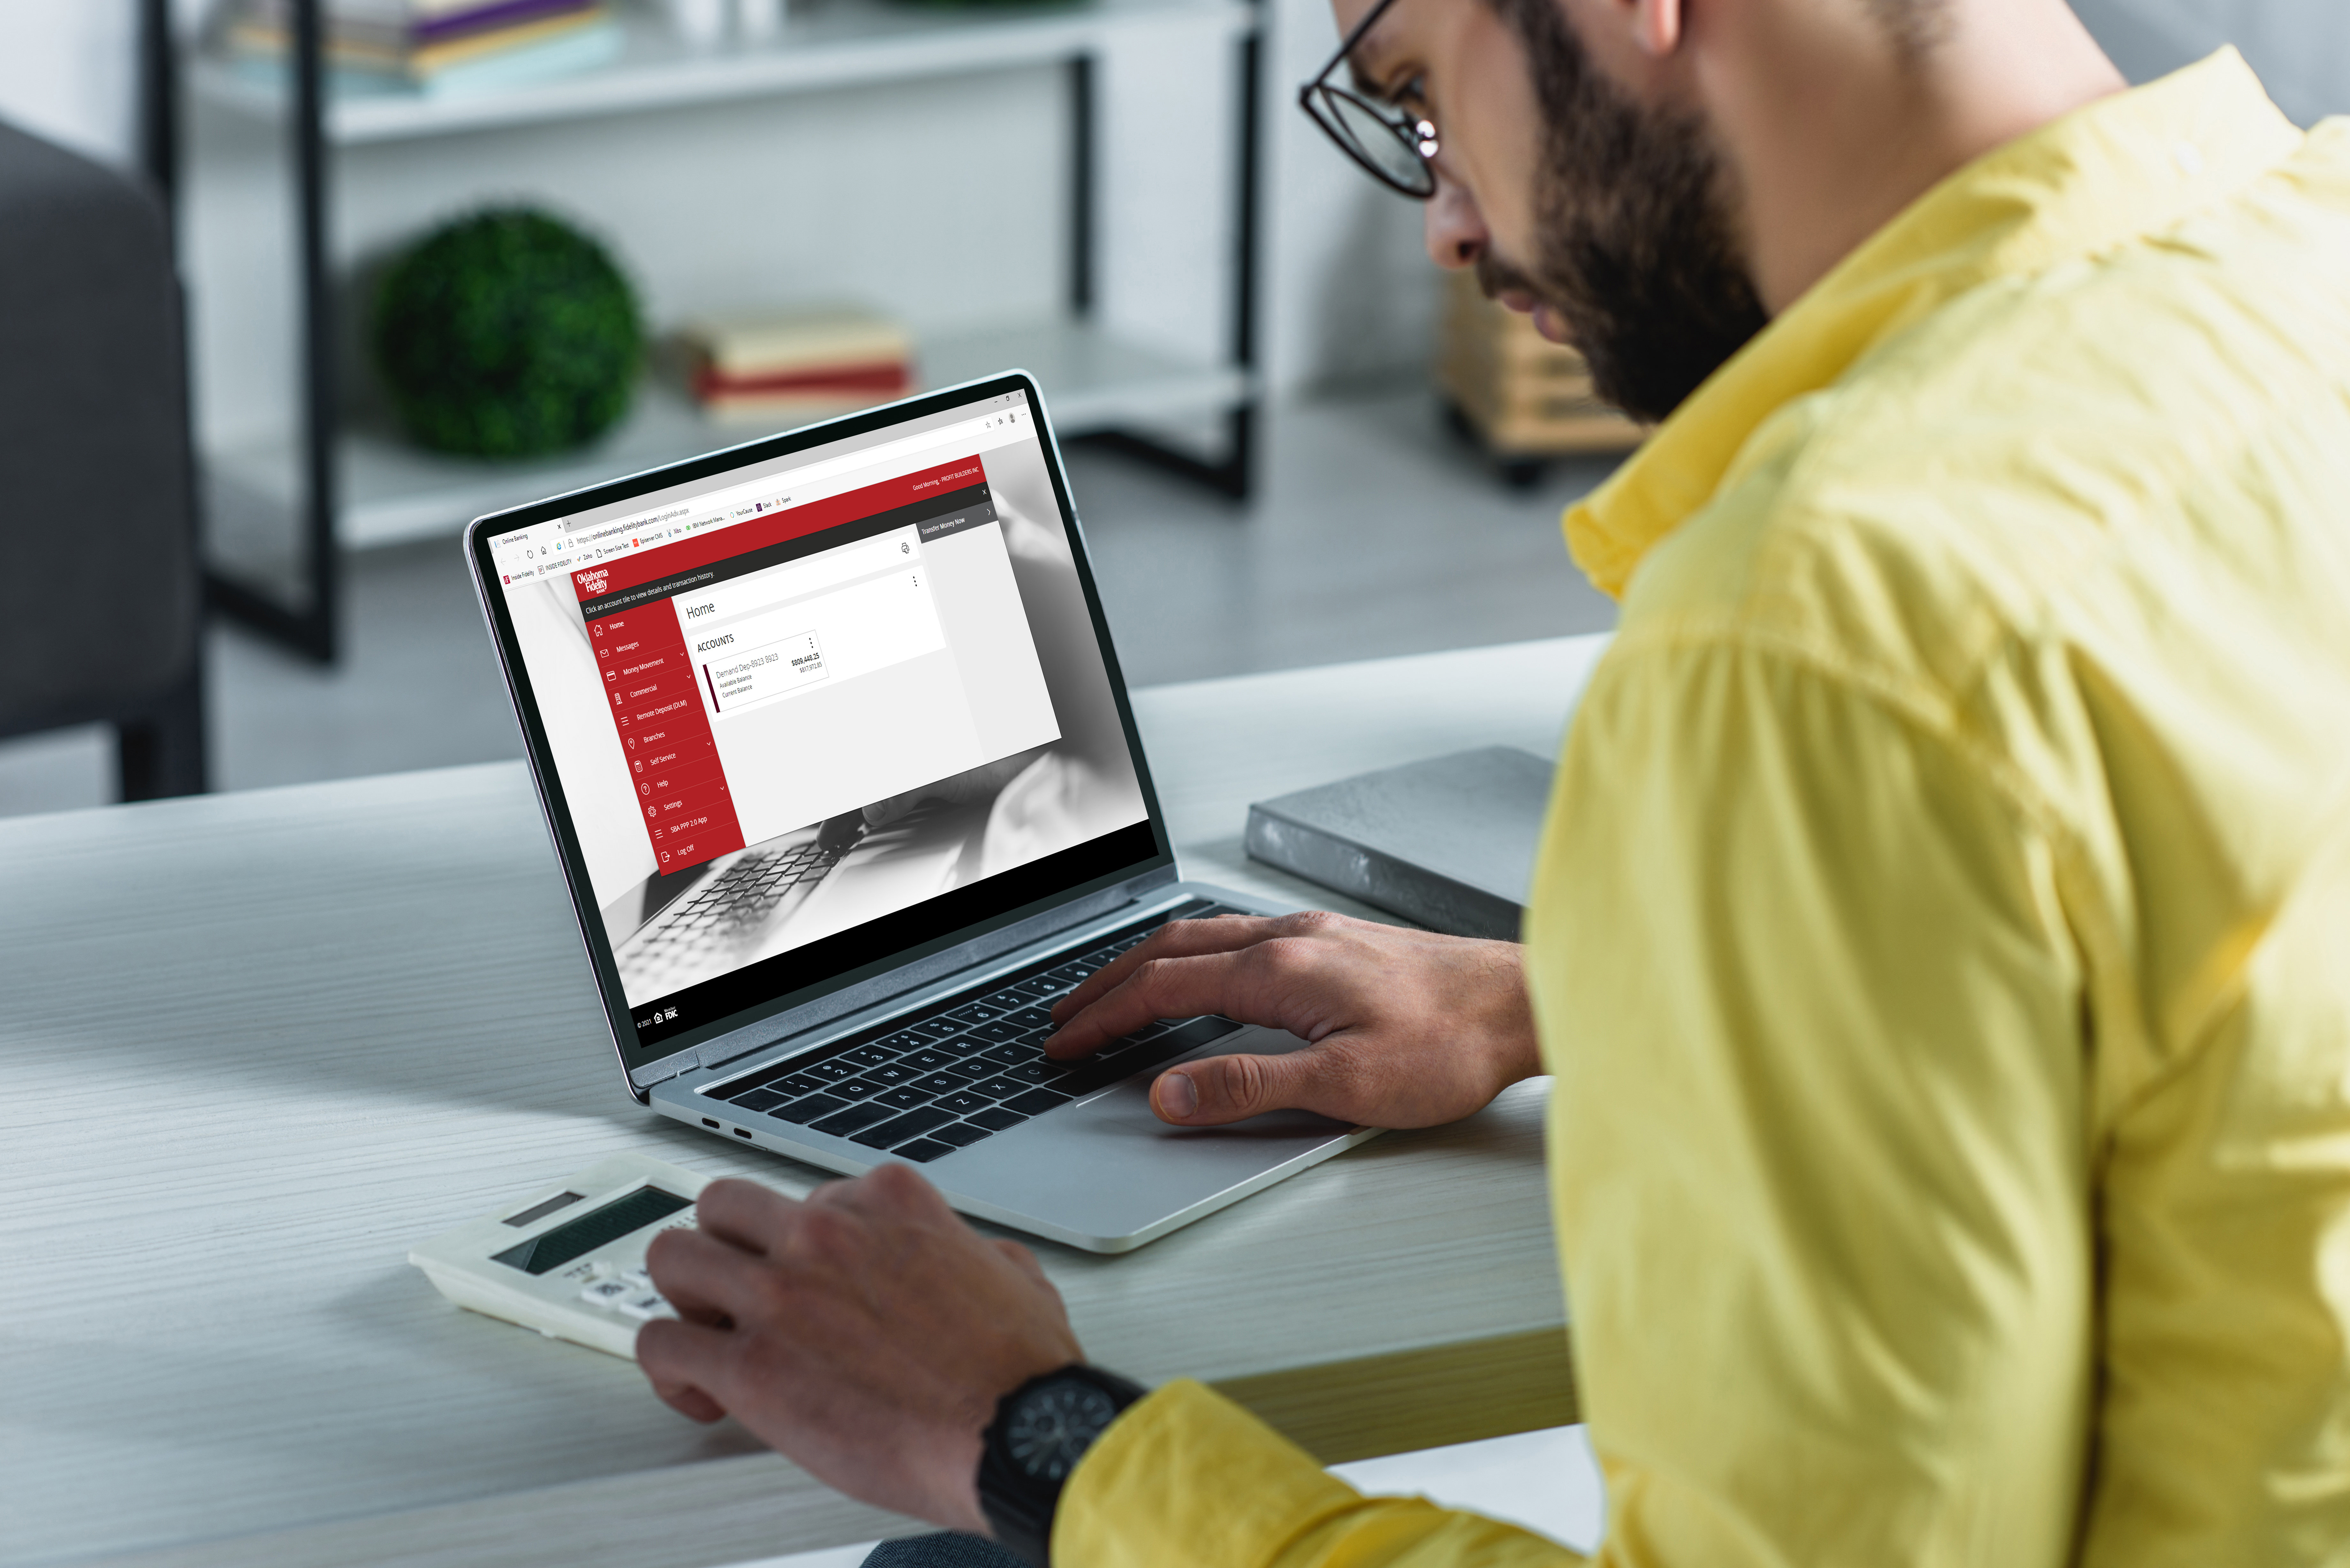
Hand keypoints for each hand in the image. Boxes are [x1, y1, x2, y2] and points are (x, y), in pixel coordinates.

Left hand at [637, 1167, 1081, 1533]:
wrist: (1016, 1436)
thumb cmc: (1017, 1372)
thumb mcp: (1014, 1275)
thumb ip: (972, 1250)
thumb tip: (967, 1256)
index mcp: (888, 1203)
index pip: (810, 1197)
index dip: (804, 1245)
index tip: (810, 1281)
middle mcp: (825, 1233)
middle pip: (723, 1205)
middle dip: (725, 1249)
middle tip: (739, 1294)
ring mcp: (781, 1294)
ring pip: (673, 1256)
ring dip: (684, 1296)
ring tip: (707, 1334)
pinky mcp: (750, 1367)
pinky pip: (661, 1343)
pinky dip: (668, 1370)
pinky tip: (699, 1394)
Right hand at [1044, 911, 1538, 1128]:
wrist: (1521, 1003)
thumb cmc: (1449, 1043)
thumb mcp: (1345, 1086)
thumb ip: (1249, 1088)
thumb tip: (1168, 1094)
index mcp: (1279, 970)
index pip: (1162, 990)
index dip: (1104, 1019)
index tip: (1065, 1044)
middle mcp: (1288, 938)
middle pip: (1169, 951)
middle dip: (1107, 984)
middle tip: (1065, 1016)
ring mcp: (1312, 934)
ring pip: (1202, 936)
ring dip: (1147, 964)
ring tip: (1113, 992)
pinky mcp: (1334, 942)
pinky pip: (1237, 935)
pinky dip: (1193, 955)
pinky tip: (1199, 969)